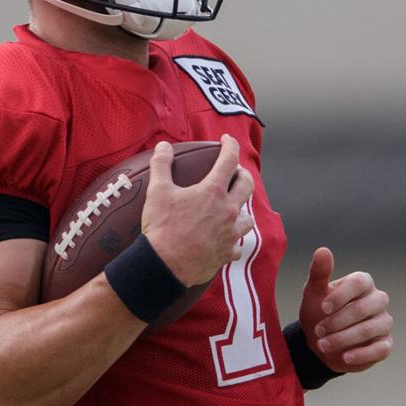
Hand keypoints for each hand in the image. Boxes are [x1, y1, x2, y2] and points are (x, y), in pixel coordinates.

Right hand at [142, 135, 254, 285]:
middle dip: (243, 175)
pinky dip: (232, 241)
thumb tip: (164, 146)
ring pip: (248, 218)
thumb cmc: (162, 227)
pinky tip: (225, 240)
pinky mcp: (227, 253)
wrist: (164, 265)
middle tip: (235, 173)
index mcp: (213, 192)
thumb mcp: (157, 192)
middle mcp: (228, 211)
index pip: (229, 160)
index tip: (227, 140)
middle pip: (247, 185)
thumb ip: (162, 165)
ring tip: (233, 209)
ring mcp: (230, 234)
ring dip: (241, 210)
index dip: (230, 146)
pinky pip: (237, 246)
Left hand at [298, 247, 392, 372]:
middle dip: (338, 321)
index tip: (322, 308)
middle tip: (318, 332)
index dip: (341, 295)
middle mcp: (377, 300)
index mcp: (363, 283)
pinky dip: (361, 355)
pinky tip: (345, 358)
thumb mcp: (314, 293)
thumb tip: (323, 250)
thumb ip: (319, 273)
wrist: (320, 342)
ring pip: (370, 329)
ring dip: (343, 339)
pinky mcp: (385, 344)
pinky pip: (380, 349)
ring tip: (322, 346)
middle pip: (364, 308)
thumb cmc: (319, 312)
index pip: (359, 283)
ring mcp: (383, 322)